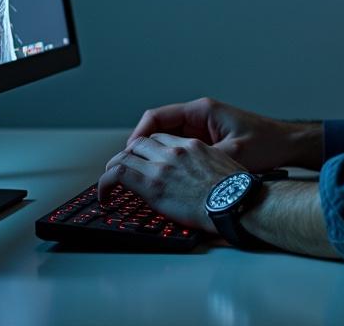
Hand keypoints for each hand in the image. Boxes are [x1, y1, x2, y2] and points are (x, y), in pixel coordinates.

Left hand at [98, 133, 244, 231]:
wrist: (238, 203)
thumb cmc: (238, 194)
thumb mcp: (226, 172)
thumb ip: (208, 170)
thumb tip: (205, 185)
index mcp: (194, 147)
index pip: (162, 139)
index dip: (148, 149)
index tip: (145, 161)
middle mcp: (176, 151)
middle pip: (141, 144)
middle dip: (129, 155)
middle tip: (123, 170)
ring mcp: (163, 165)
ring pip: (126, 155)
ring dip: (115, 167)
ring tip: (110, 182)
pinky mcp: (152, 183)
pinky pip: (118, 173)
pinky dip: (106, 182)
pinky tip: (105, 194)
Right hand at [126, 97, 319, 171]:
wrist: (289, 145)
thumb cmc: (267, 144)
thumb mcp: (234, 154)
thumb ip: (204, 160)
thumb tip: (176, 173)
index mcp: (201, 111)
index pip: (157, 117)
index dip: (138, 136)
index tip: (127, 156)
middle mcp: (199, 116)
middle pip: (158, 128)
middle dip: (141, 149)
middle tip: (127, 171)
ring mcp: (203, 129)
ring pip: (167, 140)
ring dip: (154, 156)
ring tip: (142, 178)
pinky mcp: (208, 142)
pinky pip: (180, 149)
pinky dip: (170, 161)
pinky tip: (166, 179)